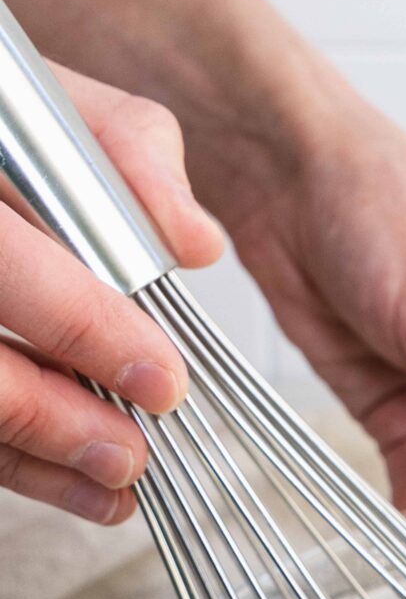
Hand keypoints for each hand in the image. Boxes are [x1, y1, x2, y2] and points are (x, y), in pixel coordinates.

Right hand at [0, 65, 221, 522]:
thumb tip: (194, 243)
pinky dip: (28, 466)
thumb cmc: (13, 135)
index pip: (7, 258)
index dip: (82, 324)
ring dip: (41, 450)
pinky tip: (88, 489)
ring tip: (120, 474)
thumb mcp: (64, 109)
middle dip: (56, 410)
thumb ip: (130, 151)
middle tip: (135, 446)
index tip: (159, 374)